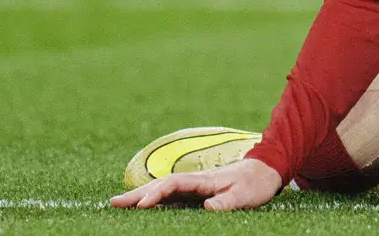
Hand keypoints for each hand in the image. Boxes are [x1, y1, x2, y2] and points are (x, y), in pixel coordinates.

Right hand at [110, 157, 282, 211]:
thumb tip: (206, 207)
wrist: (265, 171)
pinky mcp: (196, 193)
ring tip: (118, 204)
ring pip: (162, 190)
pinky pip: (170, 197)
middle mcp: (195, 181)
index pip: (174, 184)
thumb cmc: (255, 183)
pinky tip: (142, 207)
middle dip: (137, 193)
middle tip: (112, 203)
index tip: (141, 206)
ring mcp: (194, 186)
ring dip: (141, 196)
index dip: (156, 194)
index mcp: (204, 179)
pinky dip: (153, 200)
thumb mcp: (245, 195)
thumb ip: (226, 201)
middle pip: (161, 185)